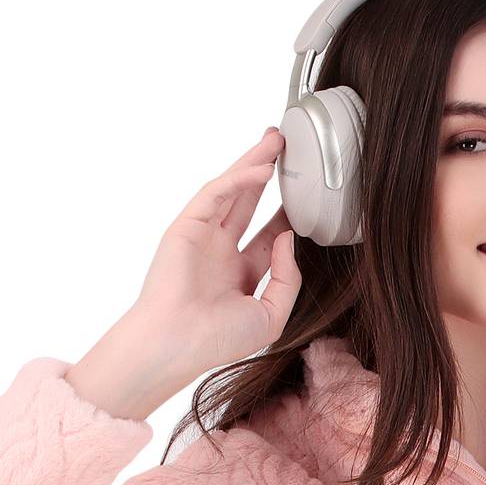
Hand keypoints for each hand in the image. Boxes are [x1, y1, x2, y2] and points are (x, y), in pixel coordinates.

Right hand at [131, 128, 302, 373]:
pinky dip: (239, 179)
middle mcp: (220, 252)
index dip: (286, 215)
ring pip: (232, 190)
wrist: (178, 344)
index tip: (307, 196)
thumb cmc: (218, 340)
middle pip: (248, 203)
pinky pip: (217, 194)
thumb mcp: (271, 316)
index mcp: (239, 275)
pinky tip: (262, 170)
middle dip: (266, 175)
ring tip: (274, 141)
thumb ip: (287, 279)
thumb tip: (288, 239)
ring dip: (252, 164)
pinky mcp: (187, 225)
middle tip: (285, 149)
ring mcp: (202, 236)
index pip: (267, 237)